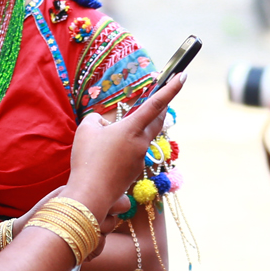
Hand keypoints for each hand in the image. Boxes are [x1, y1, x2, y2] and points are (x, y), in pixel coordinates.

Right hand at [66, 75, 182, 213]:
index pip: (156, 104)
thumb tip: (104, 122)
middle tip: (162, 98)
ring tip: (116, 132)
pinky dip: (125, 149)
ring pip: (142, 138)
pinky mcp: (134, 172)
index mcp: (132, 129)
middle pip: (158, 121)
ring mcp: (140, 159)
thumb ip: (97, 119)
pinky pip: (133, 154)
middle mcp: (141, 143)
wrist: (91, 194)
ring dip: (137, 130)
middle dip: (161, 108)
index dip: (171, 89)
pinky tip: (107, 155)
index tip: (183, 76)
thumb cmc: (88, 159)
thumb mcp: (86, 129)